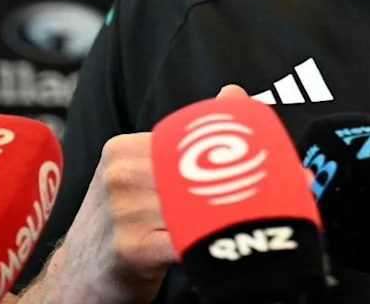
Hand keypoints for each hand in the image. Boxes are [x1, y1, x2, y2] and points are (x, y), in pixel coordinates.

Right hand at [26, 85, 251, 303]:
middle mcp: (121, 175)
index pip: (193, 138)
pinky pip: (190, 239)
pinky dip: (219, 240)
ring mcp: (123, 212)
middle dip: (246, 179)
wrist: (77, 277)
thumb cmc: (123, 221)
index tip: (270, 158)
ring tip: (272, 211)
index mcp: (124, 149)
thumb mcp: (142, 172)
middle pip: (199, 170)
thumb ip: (184, 137)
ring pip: (200, 205)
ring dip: (241, 210)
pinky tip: (238, 240)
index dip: (235, 149)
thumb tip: (234, 93)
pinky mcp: (131, 249)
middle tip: (292, 182)